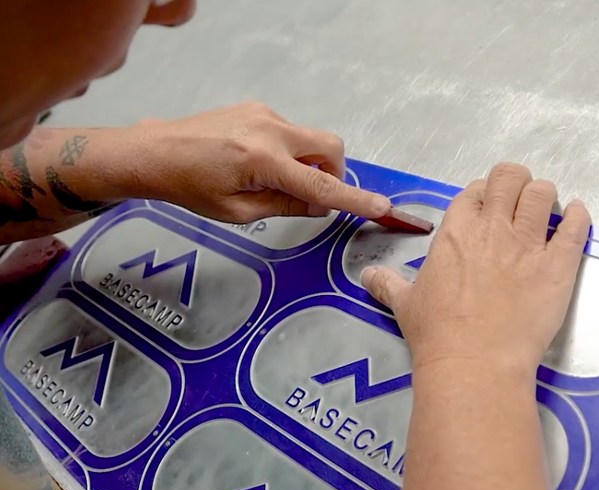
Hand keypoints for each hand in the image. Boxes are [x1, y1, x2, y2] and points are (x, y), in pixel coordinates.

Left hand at [137, 102, 390, 221]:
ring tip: (276, 181)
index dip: (353, 199)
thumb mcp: (239, 212)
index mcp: (264, 160)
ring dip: (310, 162)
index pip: (321, 185)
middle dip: (333, 172)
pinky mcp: (257, 108)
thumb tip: (318, 205)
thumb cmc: (191, 188)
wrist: (158, 153)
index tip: (380, 205)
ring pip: (311, 138)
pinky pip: (291, 132)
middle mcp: (271, 129)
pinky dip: (291, 151)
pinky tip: (260, 164)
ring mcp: (265, 114)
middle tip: (311, 196)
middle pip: (331, 146)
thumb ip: (285, 206)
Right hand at [361, 163, 590, 370]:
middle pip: (509, 178)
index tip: (483, 208)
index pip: (473, 192)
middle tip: (514, 200)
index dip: (480, 195)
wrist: (474, 362)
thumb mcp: (404, 304)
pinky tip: (575, 216)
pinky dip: (578, 217)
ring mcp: (528, 245)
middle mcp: (493, 228)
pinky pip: (575, 227)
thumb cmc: (435, 331)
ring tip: (542, 211)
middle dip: (513, 182)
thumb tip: (366, 275)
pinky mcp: (558, 266)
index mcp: (455, 231)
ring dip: (542, 196)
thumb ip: (386, 283)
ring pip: (543, 194)